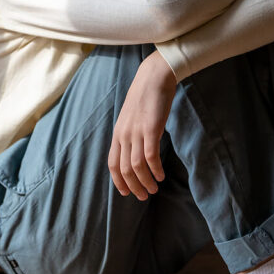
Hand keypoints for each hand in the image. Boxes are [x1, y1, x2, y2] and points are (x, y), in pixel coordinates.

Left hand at [108, 50, 176, 199]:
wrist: (153, 77)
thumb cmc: (145, 97)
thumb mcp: (131, 117)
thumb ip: (130, 134)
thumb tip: (134, 151)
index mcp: (118, 133)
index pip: (112, 164)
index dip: (118, 181)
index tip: (127, 192)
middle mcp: (124, 135)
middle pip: (124, 169)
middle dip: (134, 186)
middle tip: (143, 196)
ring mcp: (136, 132)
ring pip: (137, 166)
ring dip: (145, 181)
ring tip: (154, 189)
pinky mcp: (151, 128)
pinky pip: (150, 156)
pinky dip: (155, 169)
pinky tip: (161, 175)